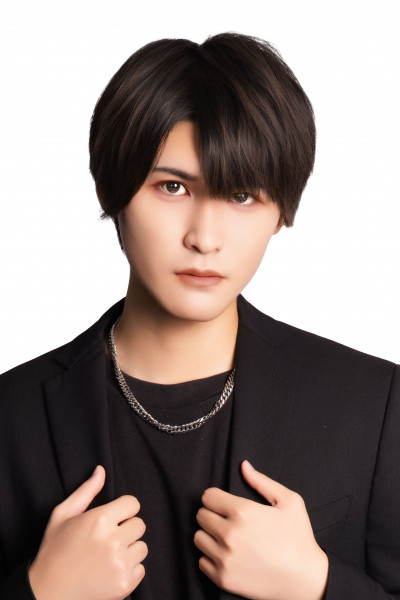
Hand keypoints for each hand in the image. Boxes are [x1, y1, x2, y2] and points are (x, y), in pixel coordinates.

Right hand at [29, 466, 147, 599]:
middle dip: (127, 528)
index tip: (113, 519)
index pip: (133, 503)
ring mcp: (120, 564)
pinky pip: (141, 569)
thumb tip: (100, 470)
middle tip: (108, 538)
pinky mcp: (124, 585)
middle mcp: (113, 540)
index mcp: (100, 519)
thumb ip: (86, 491)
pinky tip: (111, 570)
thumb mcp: (63, 515)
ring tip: (109, 555)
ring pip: (142, 547)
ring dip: (130, 549)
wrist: (48, 592)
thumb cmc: (54, 550)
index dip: (123, 510)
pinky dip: (130, 570)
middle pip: (140, 524)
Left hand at [194, 460, 327, 599]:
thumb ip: (262, 481)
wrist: (305, 580)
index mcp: (243, 511)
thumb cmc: (299, 538)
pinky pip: (202, 561)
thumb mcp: (289, 501)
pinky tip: (228, 556)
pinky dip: (212, 558)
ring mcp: (225, 558)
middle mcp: (230, 534)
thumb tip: (243, 466)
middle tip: (228, 521)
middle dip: (212, 515)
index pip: (207, 497)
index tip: (224, 504)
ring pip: (198, 538)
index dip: (216, 498)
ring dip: (210, 536)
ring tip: (227, 539)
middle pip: (200, 516)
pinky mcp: (223, 578)